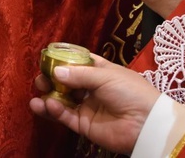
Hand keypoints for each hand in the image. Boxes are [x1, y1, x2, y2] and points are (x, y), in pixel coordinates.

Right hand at [29, 54, 160, 154]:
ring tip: (38, 92)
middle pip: (66, 83)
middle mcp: (92, 88)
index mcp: (100, 71)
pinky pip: (66, 116)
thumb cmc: (129, 91)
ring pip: (63, 100)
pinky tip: (47, 105)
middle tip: (40, 79)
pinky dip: (55, 111)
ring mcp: (87, 107)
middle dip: (52, 80)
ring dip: (49, 96)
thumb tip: (55, 71)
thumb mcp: (105, 76)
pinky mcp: (84, 125)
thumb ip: (78, 75)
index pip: (77, 63)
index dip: (62, 61)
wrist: (146, 123)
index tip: (47, 59)